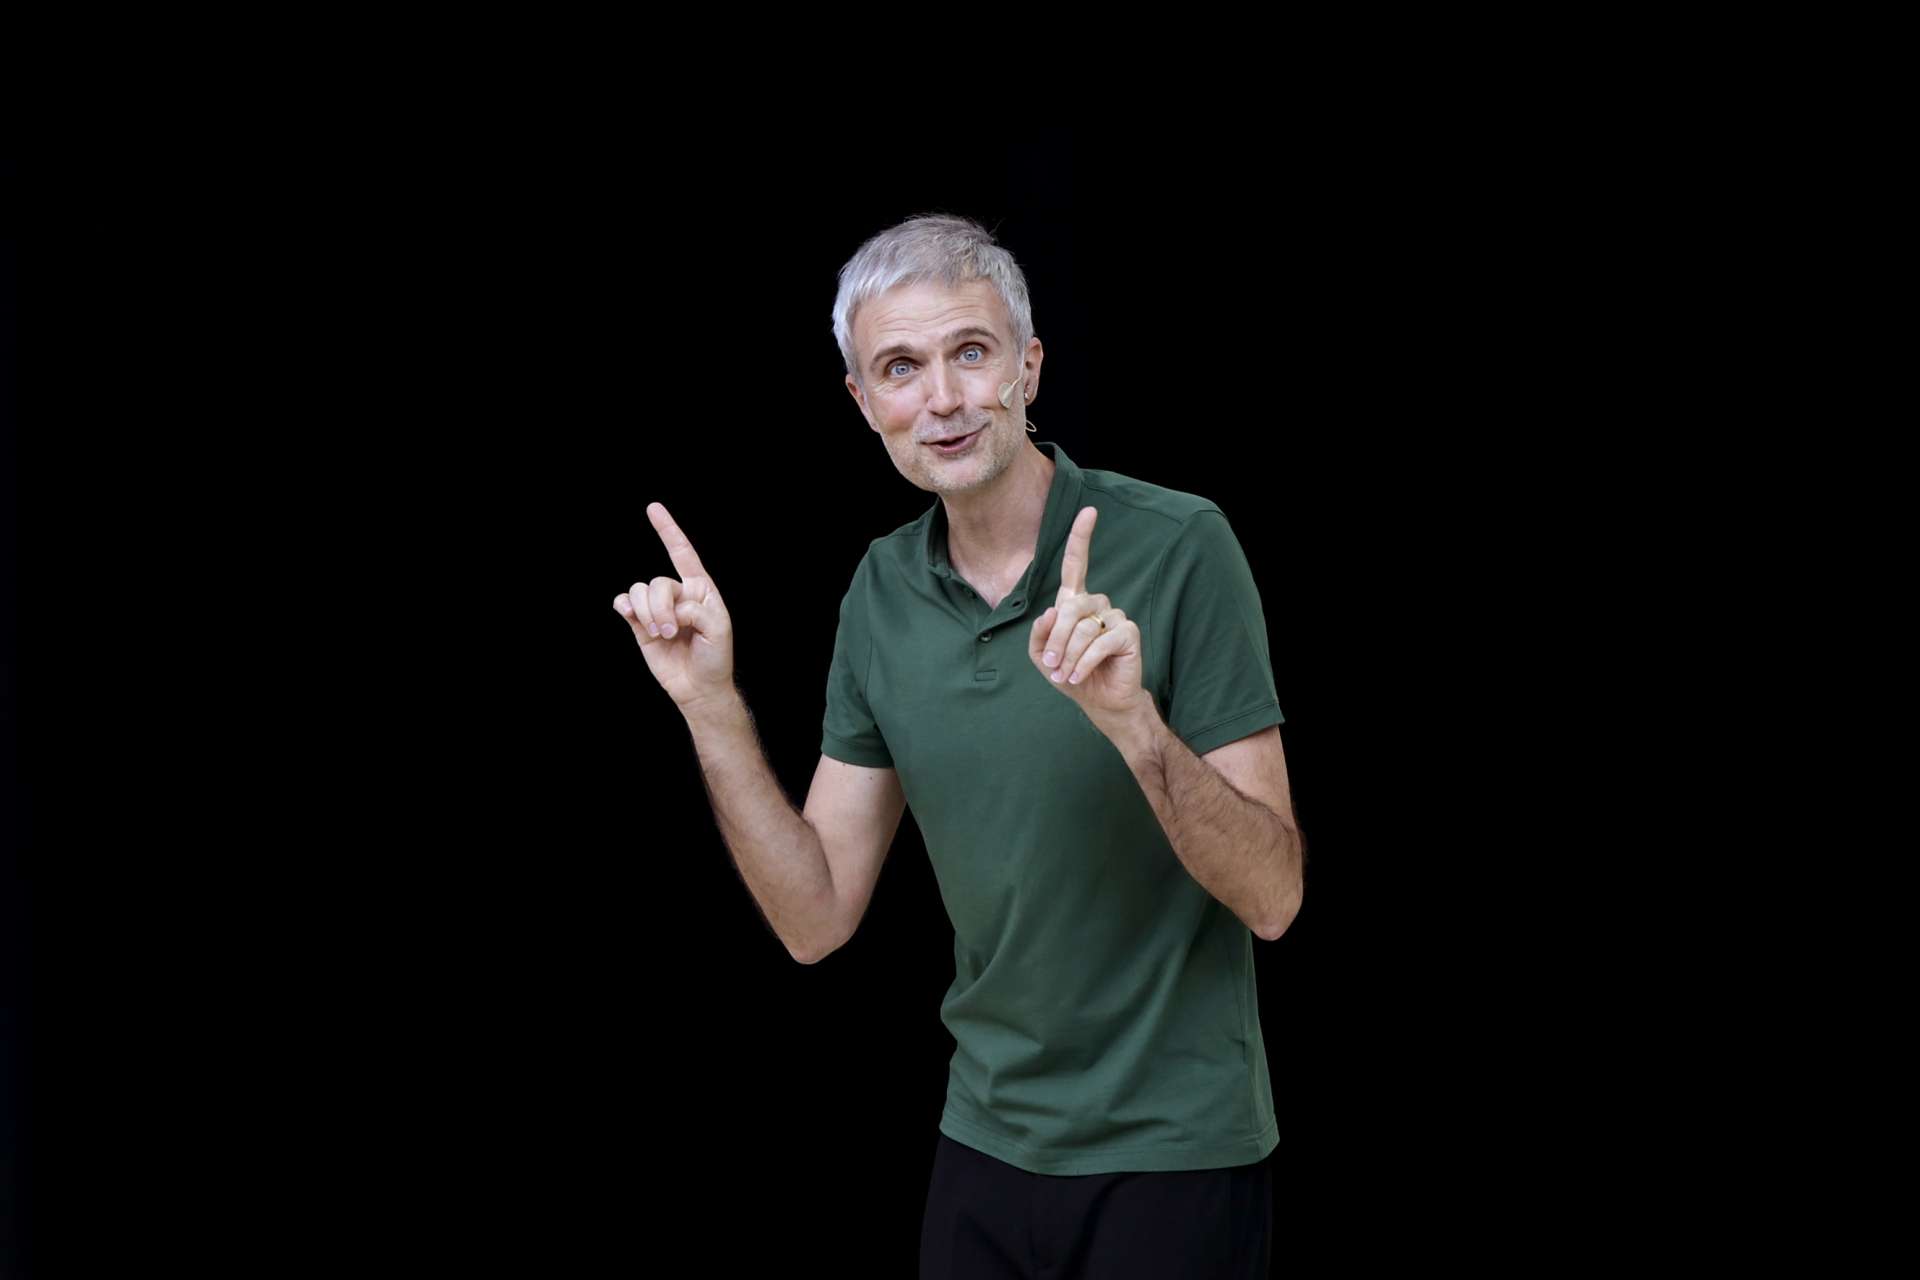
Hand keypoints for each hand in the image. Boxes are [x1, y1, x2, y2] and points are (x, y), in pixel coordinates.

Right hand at [612, 502, 736, 712]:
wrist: (699, 687)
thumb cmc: (715, 657)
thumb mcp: (719, 630)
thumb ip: (697, 610)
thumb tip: (670, 607)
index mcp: (700, 589)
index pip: (683, 553)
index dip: (668, 531)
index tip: (653, 508)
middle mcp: (677, 594)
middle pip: (657, 581)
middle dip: (661, 607)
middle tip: (670, 632)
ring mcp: (656, 609)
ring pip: (639, 591)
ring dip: (646, 613)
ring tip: (659, 634)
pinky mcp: (639, 624)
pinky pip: (623, 603)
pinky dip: (624, 606)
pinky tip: (629, 616)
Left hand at [1029, 505, 1146, 726]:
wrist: (1101, 702)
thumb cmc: (1072, 675)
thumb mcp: (1043, 657)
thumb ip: (1039, 635)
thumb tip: (1051, 611)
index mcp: (1076, 603)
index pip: (1078, 564)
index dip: (1081, 537)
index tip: (1089, 511)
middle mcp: (1097, 604)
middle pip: (1070, 607)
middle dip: (1056, 639)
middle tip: (1053, 667)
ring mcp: (1115, 616)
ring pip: (1083, 628)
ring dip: (1069, 656)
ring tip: (1066, 675)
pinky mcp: (1129, 633)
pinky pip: (1100, 641)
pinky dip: (1085, 662)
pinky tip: (1080, 676)